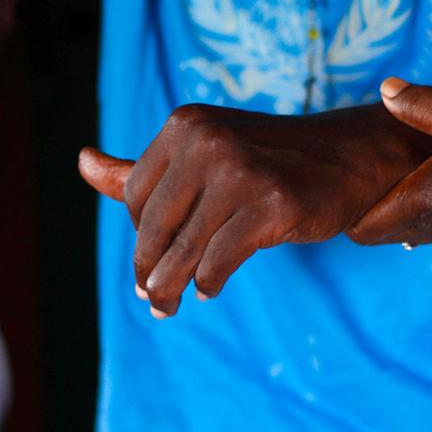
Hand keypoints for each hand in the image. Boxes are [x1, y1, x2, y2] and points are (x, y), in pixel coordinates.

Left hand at [78, 103, 431, 316]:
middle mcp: (207, 142)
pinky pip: (219, 261)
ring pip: (183, 250)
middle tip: (152, 297)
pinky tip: (209, 289)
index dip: (140, 234)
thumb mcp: (201, 156)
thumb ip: (140, 168)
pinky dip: (208, 283)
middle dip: (148, 269)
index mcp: (185, 125)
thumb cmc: (267, 161)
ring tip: (167, 305)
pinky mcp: (272, 205)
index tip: (151, 258)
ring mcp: (240, 172)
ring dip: (170, 288)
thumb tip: (81, 162)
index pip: (136, 195)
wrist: (349, 158)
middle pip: (153, 226)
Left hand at [352, 78, 431, 246]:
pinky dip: (426, 205)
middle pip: (381, 233)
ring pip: (412, 229)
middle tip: (354, 174)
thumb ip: (418, 103)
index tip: (336, 183)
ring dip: (396, 206)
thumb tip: (384, 90)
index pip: (362, 230)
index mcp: (424, 202)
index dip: (343, 209)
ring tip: (389, 171)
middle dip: (362, 209)